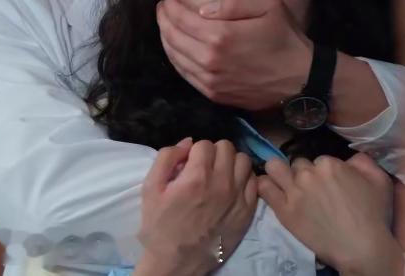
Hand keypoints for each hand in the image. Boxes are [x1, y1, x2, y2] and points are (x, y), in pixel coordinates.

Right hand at [137, 139, 257, 275]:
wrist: (178, 262)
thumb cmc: (160, 226)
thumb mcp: (150, 189)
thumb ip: (166, 158)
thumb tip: (187, 142)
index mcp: (196, 177)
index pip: (204, 144)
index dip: (194, 152)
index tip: (188, 164)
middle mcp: (222, 183)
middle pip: (227, 147)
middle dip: (213, 153)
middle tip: (204, 168)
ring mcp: (238, 198)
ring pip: (243, 161)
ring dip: (231, 163)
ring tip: (220, 174)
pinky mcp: (247, 211)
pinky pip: (254, 182)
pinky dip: (243, 179)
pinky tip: (231, 187)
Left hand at [157, 0, 311, 110]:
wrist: (302, 79)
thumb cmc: (287, 39)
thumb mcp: (268, 6)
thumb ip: (233, 3)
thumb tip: (202, 10)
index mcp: (221, 36)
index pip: (182, 19)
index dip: (170, 8)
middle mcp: (210, 60)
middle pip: (173, 38)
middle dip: (163, 21)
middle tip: (162, 10)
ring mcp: (211, 81)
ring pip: (175, 58)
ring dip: (166, 41)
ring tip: (165, 27)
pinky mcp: (215, 95)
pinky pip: (186, 76)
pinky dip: (176, 60)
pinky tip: (176, 50)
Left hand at [257, 154, 403, 275]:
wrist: (361, 248)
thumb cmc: (373, 216)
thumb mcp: (379, 181)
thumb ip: (363, 161)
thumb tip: (350, 158)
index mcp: (329, 164)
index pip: (319, 160)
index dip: (324, 173)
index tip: (329, 185)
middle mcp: (308, 173)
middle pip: (298, 164)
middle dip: (304, 174)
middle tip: (312, 190)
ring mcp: (294, 191)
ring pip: (275, 167)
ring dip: (280, 173)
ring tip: (286, 184)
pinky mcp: (283, 210)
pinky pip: (264, 187)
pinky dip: (267, 186)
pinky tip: (273, 191)